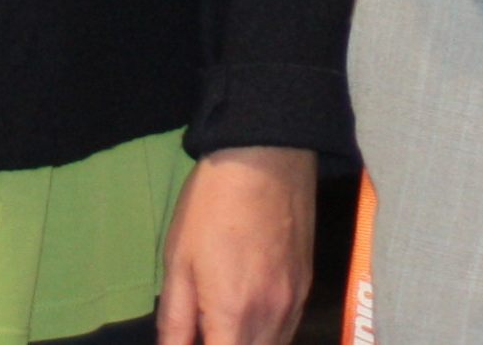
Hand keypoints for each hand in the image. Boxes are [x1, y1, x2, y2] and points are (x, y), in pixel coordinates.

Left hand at [159, 144, 317, 344]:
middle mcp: (271, 318)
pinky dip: (266, 335)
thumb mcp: (178, 262)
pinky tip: (247, 312)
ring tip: (221, 321)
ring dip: (246, 344)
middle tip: (203, 328)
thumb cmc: (212, 205)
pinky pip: (287, 330)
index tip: (194, 337)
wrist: (266, 157)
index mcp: (234, 314)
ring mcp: (295, 304)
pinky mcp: (307, 287)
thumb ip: (175, 321)